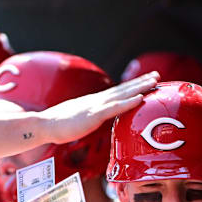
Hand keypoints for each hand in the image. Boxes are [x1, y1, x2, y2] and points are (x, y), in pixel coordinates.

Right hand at [38, 71, 158, 144]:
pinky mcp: (93, 115)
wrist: (43, 125)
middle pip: (123, 89)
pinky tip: (140, 98)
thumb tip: (97, 122)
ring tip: (154, 81)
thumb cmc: (58, 126)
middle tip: (157, 75)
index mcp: (94, 102)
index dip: (132, 86)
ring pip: (123, 94)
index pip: (117, 92)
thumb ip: (90, 119)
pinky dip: (128, 103)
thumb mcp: (79, 120)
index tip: (146, 81)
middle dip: (141, 82)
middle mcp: (97, 100)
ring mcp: (95, 106)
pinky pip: (114, 108)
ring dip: (140, 87)